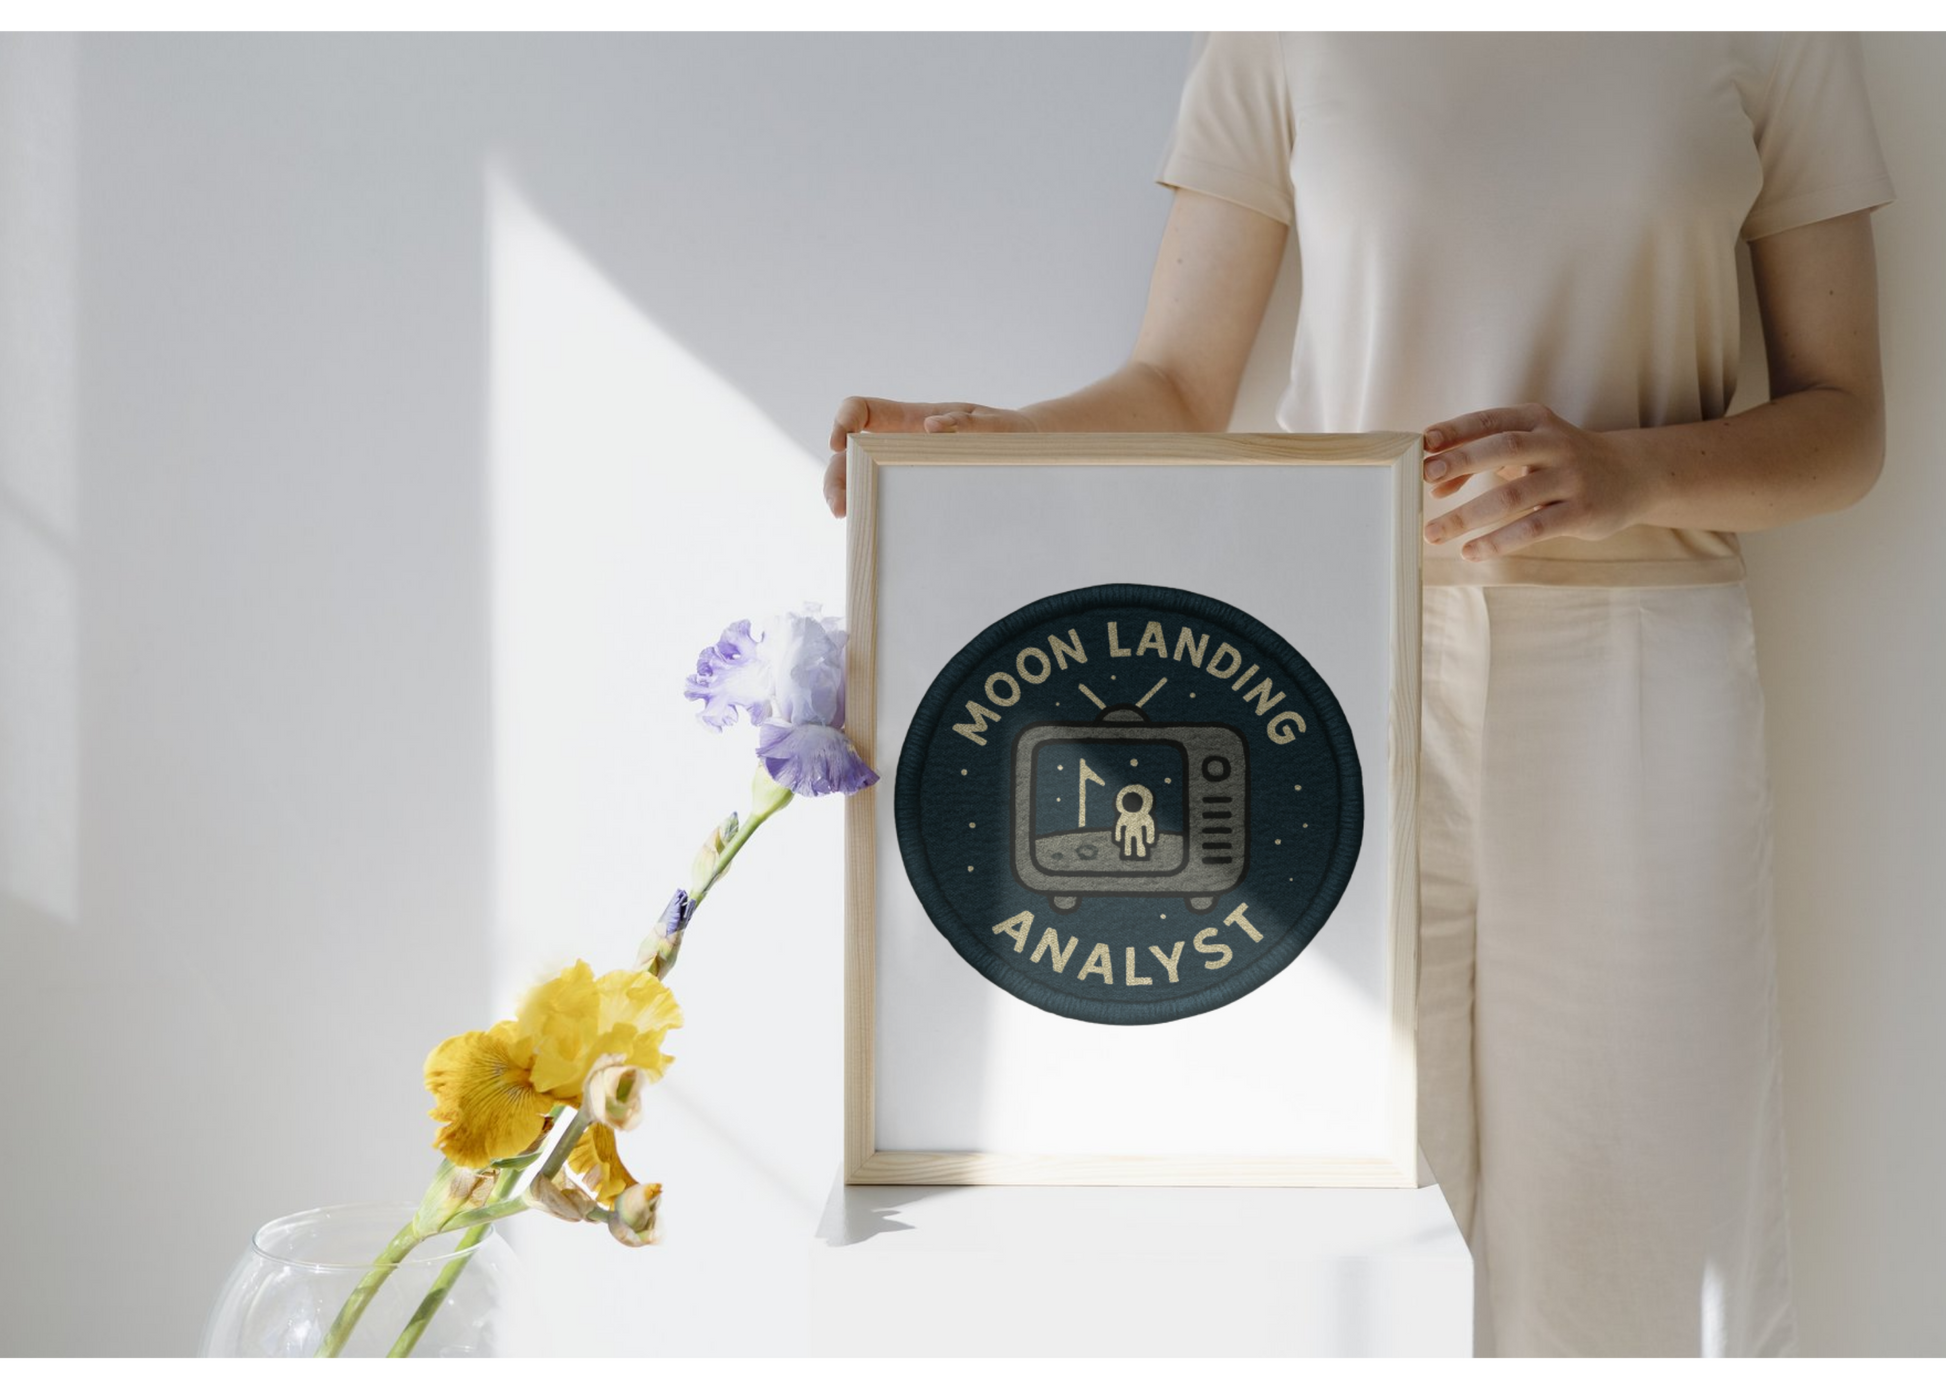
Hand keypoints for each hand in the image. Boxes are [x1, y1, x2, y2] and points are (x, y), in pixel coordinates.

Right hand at [822, 397, 1036, 516]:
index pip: (862, 409)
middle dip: (837, 478)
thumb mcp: (994, 426)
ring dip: (848, 500)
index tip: (840, 443)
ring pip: (860, 480)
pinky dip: (871, 514)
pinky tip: (871, 532)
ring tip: (851, 522)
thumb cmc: (1008, 435)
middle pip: (849, 454)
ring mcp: (902, 469)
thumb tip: (932, 427)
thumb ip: (968, 424)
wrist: (1025, 454)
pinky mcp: (912, 492)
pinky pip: (883, 500)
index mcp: (911, 419)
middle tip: (840, 508)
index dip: (843, 420)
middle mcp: (898, 444)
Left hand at [1420, 404, 1651, 559]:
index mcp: (1535, 420)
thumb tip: (1435, 487)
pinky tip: (1471, 552)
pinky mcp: (1581, 512)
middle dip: (1461, 461)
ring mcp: (1571, 477)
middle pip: (1502, 448)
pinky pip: (1533, 528)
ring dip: (1467, 515)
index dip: (1456, 430)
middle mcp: (1554, 443)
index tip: (1423, 443)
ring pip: (1512, 495)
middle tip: (1424, 478)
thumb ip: (1483, 459)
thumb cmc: (1562, 461)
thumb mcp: (1529, 448)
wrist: (1632, 474)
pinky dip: (1498, 541)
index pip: (1489, 420)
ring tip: (1434, 532)